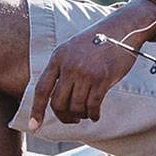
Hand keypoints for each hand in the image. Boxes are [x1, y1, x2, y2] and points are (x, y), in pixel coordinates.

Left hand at [26, 8, 153, 127]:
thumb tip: (55, 97)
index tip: (34, 126)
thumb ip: (61, 68)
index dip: (36, 110)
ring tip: (85, 114)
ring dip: (80, 115)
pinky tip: (95, 115)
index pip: (41, 89)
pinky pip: (92, 106)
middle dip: (64, 116)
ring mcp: (85, 72)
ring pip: (76, 107)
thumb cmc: (97, 41)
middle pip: (58, 103)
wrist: (122, 28)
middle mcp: (69, 66)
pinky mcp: (102, 78)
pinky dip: (93, 115)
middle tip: (72, 119)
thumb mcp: (72, 49)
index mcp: (58, 58)